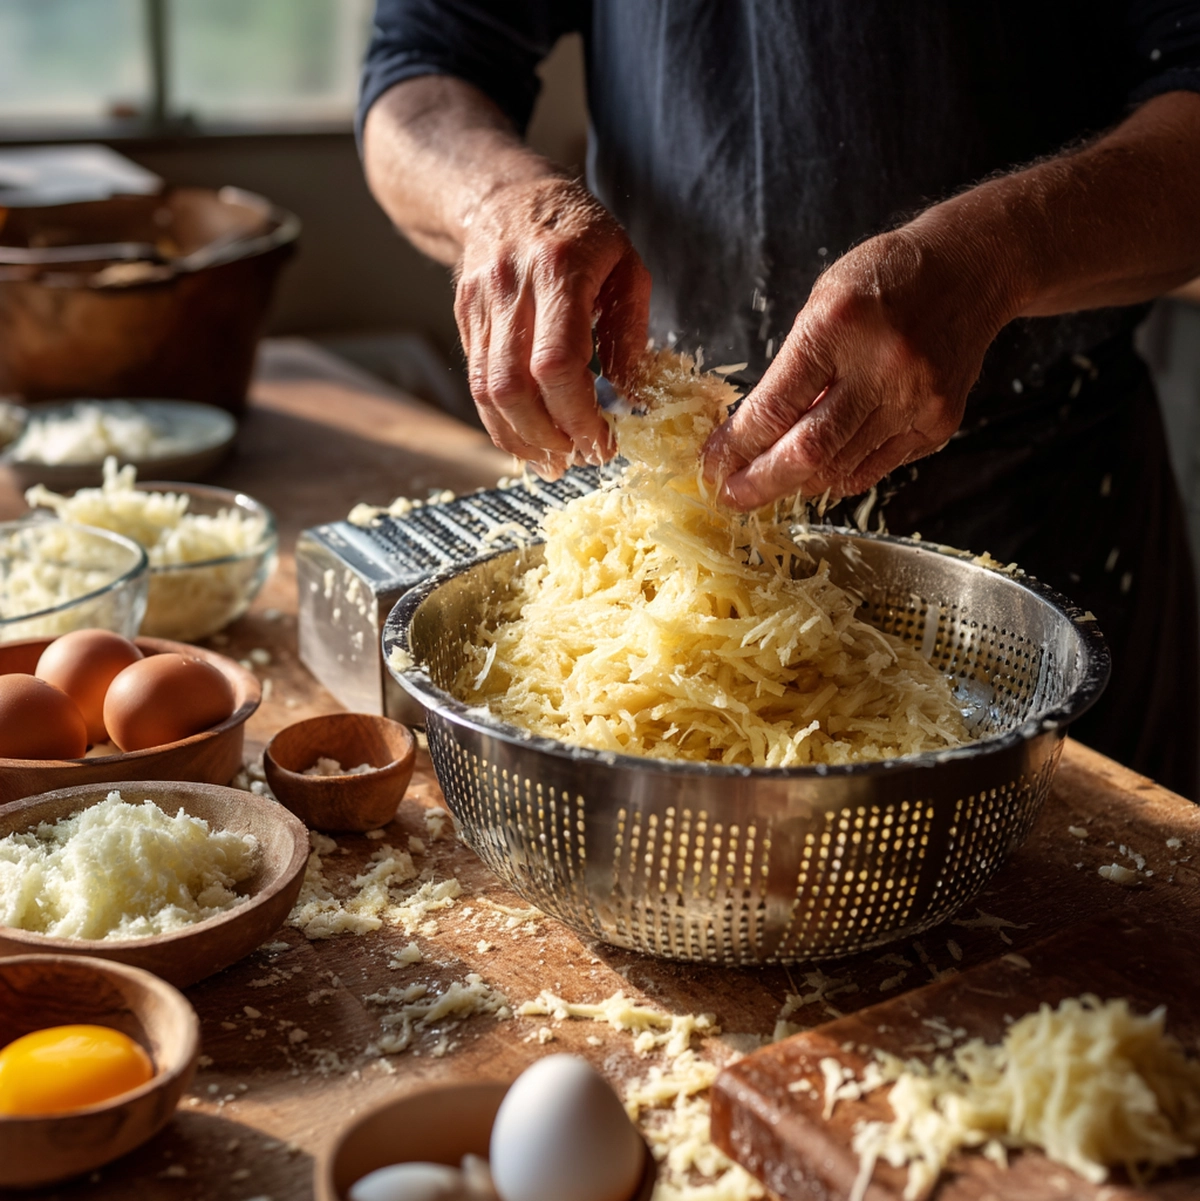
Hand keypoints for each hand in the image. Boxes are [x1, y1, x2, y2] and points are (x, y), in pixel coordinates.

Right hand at [455, 176, 650, 474]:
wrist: (504, 192)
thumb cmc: (579, 230)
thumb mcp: (626, 265)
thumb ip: (630, 330)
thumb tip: (632, 395)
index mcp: (558, 270)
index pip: (556, 363)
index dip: (578, 414)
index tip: (604, 441)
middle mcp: (510, 289)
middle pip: (512, 387)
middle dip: (548, 436)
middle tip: (580, 458)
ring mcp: (479, 305)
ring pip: (485, 392)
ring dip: (520, 439)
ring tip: (554, 461)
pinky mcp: (464, 320)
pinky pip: (475, 383)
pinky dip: (501, 422)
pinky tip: (529, 440)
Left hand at [701, 227, 1017, 508]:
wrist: (972, 269)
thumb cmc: (884, 280)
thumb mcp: (822, 303)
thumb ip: (792, 369)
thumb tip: (752, 434)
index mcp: (838, 325)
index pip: (775, 406)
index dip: (737, 445)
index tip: (712, 464)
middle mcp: (882, 366)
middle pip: (808, 451)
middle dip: (760, 482)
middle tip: (730, 496)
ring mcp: (916, 399)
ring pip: (840, 468)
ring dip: (795, 483)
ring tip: (768, 484)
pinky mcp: (938, 423)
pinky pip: (875, 467)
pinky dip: (838, 475)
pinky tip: (817, 471)